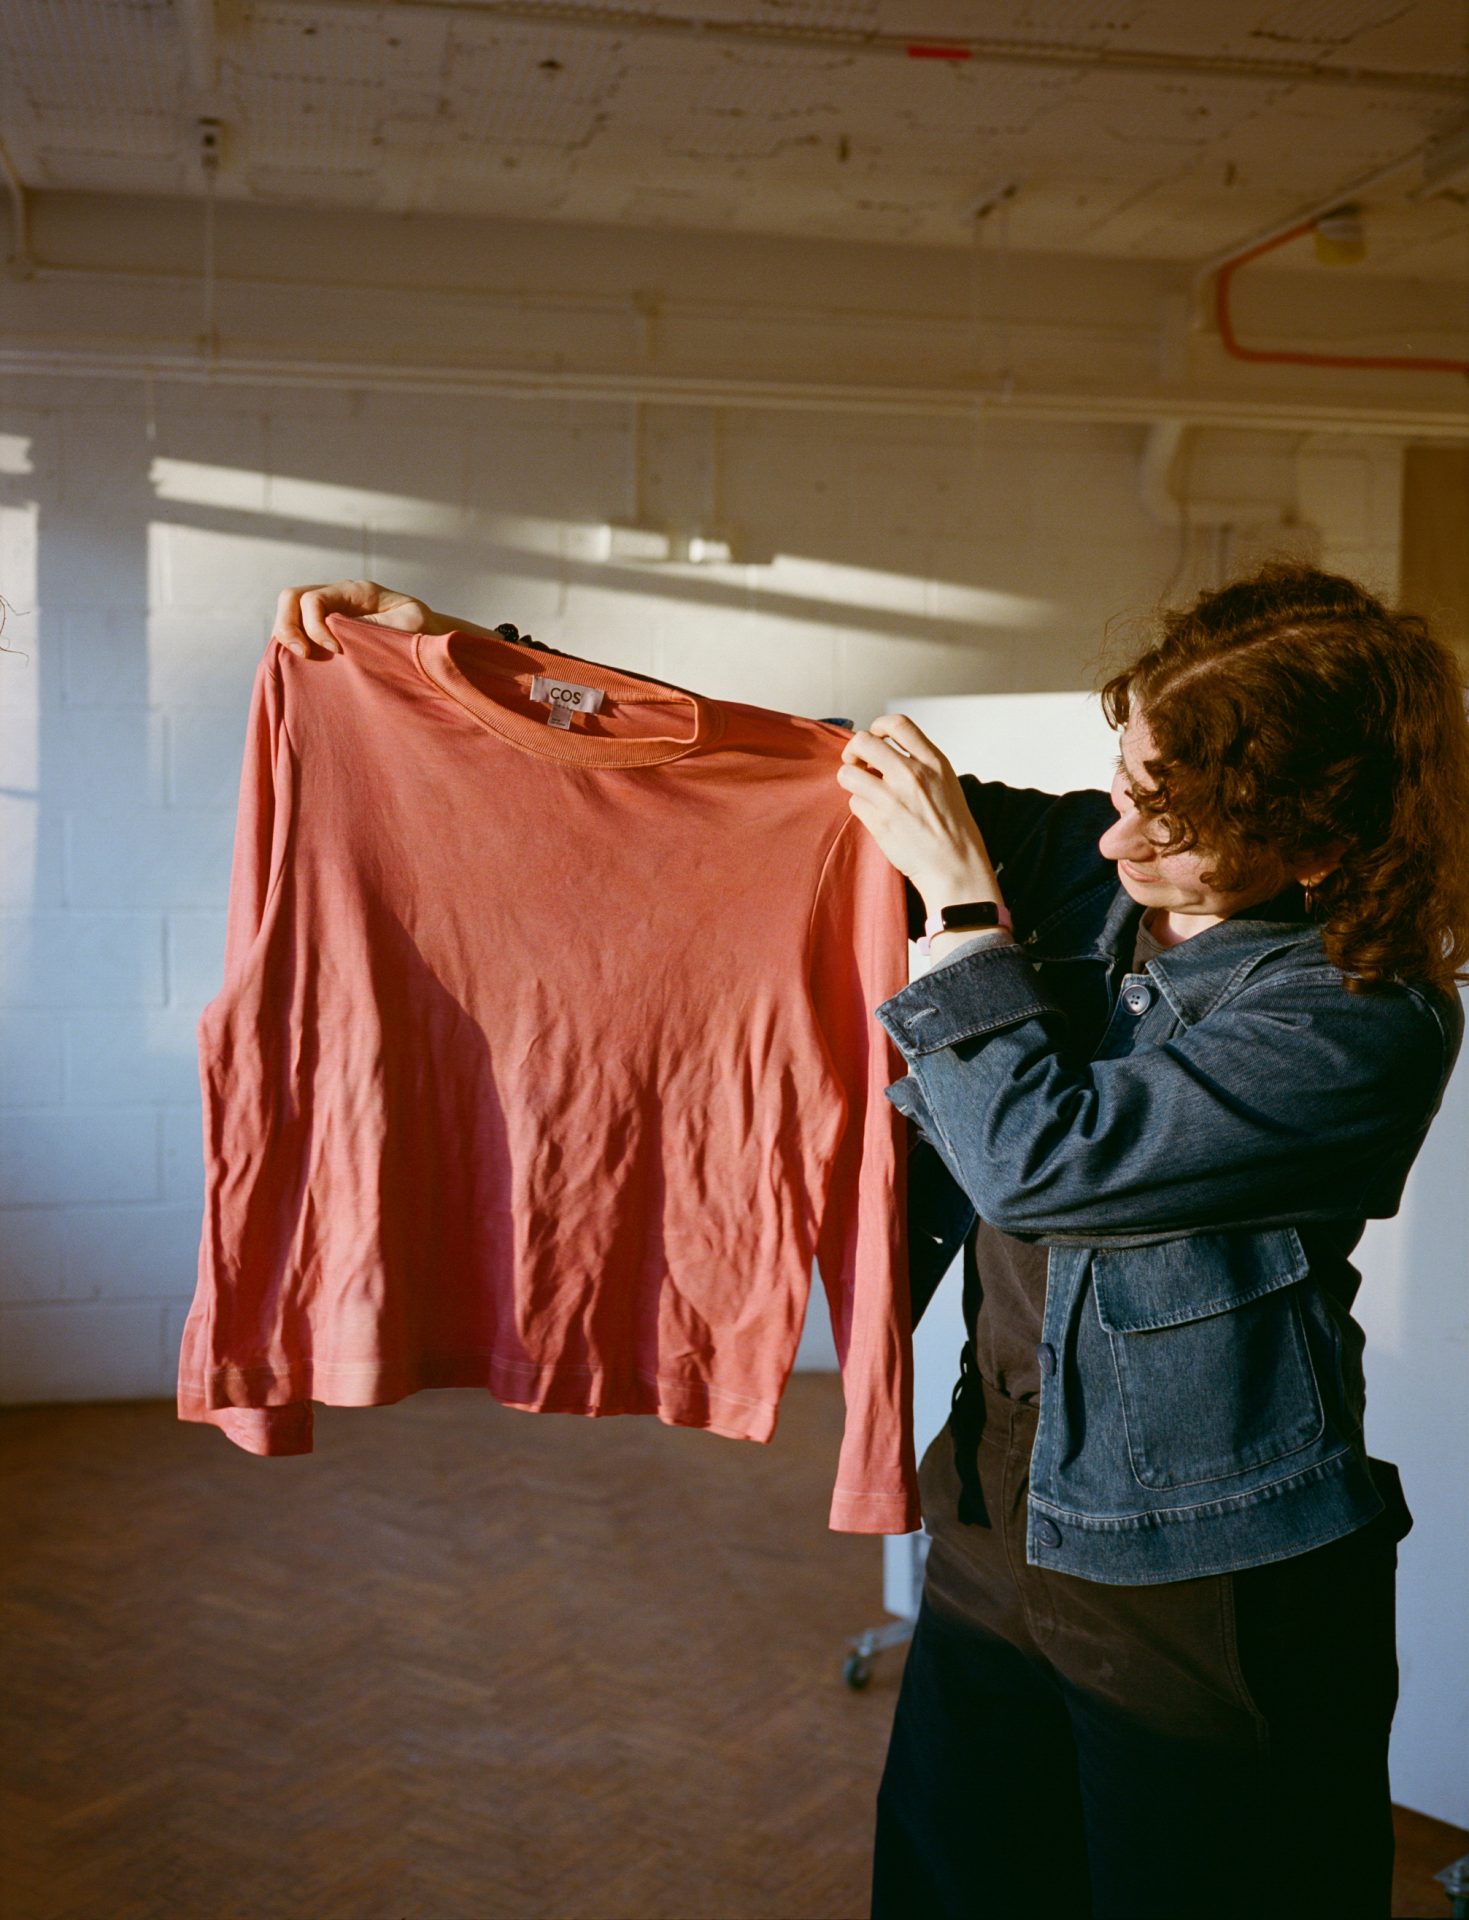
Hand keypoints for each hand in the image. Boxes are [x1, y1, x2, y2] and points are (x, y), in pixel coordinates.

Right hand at [272, 579, 434, 656]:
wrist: (431, 639)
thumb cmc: (423, 631)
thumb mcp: (408, 626)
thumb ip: (374, 627)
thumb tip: (339, 635)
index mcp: (355, 591)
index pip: (314, 598)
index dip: (315, 625)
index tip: (335, 650)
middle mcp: (336, 597)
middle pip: (291, 598)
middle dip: (289, 627)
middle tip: (305, 655)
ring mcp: (329, 612)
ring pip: (289, 613)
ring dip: (289, 637)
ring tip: (305, 661)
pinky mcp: (327, 632)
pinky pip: (299, 632)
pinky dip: (295, 647)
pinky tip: (308, 666)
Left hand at [836, 714, 1001, 914]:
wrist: (955, 865)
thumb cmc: (952, 826)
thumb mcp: (947, 782)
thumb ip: (920, 762)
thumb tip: (885, 751)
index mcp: (933, 761)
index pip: (897, 723)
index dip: (878, 726)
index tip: (875, 736)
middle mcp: (912, 775)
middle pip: (863, 742)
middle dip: (852, 751)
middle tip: (856, 762)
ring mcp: (893, 798)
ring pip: (848, 772)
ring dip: (850, 779)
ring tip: (863, 789)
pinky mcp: (879, 821)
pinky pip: (854, 803)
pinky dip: (860, 806)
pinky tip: (875, 814)